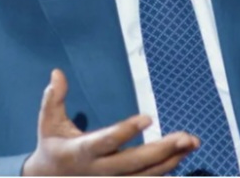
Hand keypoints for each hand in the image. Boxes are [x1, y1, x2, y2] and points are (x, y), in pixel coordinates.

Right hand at [22, 69, 198, 175]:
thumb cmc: (51, 146)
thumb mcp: (48, 122)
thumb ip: (53, 98)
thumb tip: (57, 72)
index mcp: (80, 151)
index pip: (106, 141)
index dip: (126, 131)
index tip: (148, 118)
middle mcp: (98, 170)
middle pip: (134, 162)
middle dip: (161, 150)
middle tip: (185, 136)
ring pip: (145, 176)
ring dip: (171, 160)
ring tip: (191, 143)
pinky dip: (165, 172)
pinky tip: (182, 157)